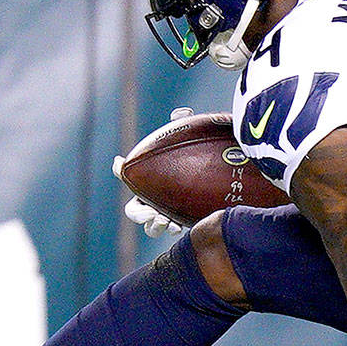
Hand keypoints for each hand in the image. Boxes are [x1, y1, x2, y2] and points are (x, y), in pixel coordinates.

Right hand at [113, 109, 195, 238]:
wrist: (226, 175)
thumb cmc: (203, 154)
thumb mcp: (193, 137)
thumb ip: (185, 125)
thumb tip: (179, 114)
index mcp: (148, 179)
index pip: (127, 174)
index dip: (121, 169)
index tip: (120, 164)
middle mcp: (154, 199)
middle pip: (135, 211)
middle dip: (139, 213)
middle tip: (150, 212)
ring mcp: (168, 214)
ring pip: (151, 228)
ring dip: (154, 226)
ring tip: (165, 222)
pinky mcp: (183, 224)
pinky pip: (172, 231)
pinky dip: (172, 229)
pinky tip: (179, 226)